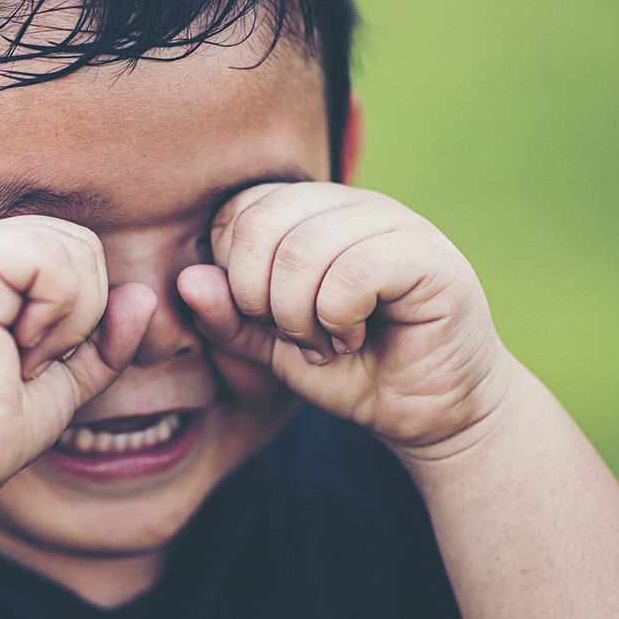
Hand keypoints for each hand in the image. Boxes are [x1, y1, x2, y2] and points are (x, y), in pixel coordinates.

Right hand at [0, 216, 157, 502]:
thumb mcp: (63, 380)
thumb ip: (105, 339)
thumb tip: (143, 295)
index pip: (69, 252)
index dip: (83, 310)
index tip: (37, 364)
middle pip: (79, 242)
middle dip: (84, 311)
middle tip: (32, 363)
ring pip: (72, 247)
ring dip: (71, 317)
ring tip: (21, 360)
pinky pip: (53, 260)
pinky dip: (57, 314)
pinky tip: (15, 350)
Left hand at [178, 183, 514, 454]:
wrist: (431, 414)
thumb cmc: (351, 373)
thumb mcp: (272, 351)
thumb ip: (228, 319)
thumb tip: (187, 279)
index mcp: (311, 211)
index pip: (239, 211)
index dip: (233, 276)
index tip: (264, 321)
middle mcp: (351, 204)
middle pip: (261, 224)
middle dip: (258, 298)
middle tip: (293, 336)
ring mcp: (393, 221)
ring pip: (303, 248)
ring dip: (299, 316)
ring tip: (325, 341)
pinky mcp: (428, 255)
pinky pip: (352, 271)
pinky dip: (337, 319)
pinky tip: (354, 337)